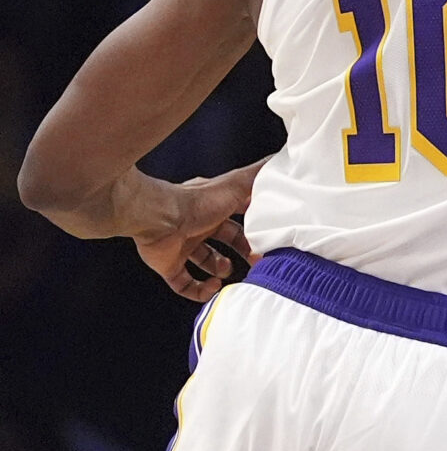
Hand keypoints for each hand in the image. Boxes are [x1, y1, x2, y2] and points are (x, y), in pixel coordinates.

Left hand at [131, 161, 264, 302]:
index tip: (269, 235)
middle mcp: (199, 225)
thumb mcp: (237, 183)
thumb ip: (260, 173)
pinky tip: (214, 285)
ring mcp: (183, 246)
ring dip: (221, 268)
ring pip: (207, 261)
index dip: (255, 227)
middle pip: (227, 240)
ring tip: (229, 269)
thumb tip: (283, 160)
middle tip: (257, 259)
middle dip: (243, 250)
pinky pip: (186, 284)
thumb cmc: (198, 201)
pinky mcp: (169, 265)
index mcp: (216, 207)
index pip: (241, 216)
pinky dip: (200, 290)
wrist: (158, 217)